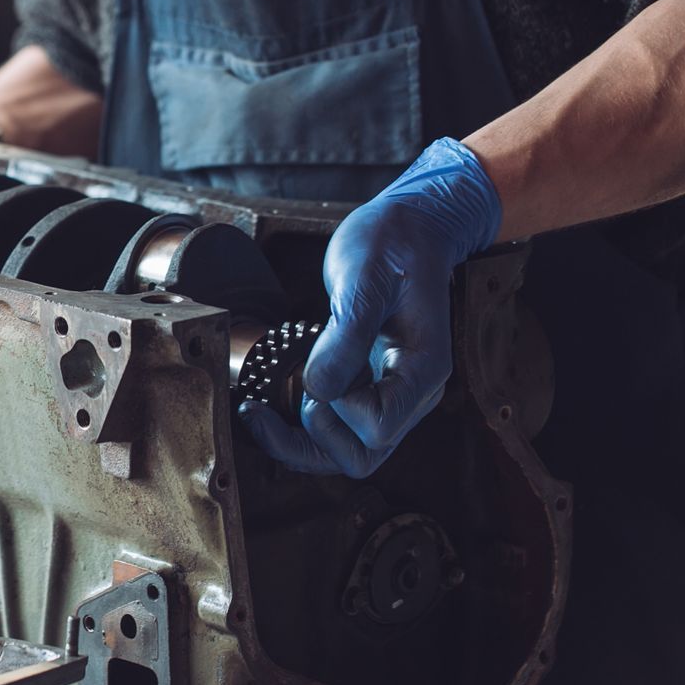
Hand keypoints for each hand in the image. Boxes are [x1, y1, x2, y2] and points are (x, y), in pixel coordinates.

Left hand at [240, 137, 503, 476]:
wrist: (410, 228)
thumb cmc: (394, 244)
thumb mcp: (365, 276)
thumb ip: (346, 333)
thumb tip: (319, 387)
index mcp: (422, 368)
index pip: (378, 426)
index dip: (336, 410)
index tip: (314, 370)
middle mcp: (413, 392)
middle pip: (362, 456)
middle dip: (312, 438)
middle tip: (280, 396)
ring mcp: (392, 393)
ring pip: (348, 453)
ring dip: (300, 442)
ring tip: (262, 410)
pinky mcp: (369, 387)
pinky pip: (338, 430)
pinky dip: (301, 428)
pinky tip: (269, 404)